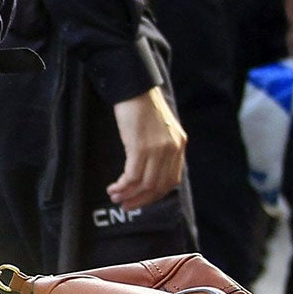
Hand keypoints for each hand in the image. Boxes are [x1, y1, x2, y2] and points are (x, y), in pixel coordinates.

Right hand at [109, 88, 186, 210]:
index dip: (154, 195)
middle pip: (158, 186)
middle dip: (140, 200)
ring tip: (115, 197)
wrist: (134, 87)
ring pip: (144, 184)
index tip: (141, 201)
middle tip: (126, 206)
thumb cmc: (143, 106)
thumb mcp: (160, 129)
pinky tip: (113, 187)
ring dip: (128, 194)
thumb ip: (161, 148)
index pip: (171, 180)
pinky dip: (122, 185)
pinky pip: (132, 176)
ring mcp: (157, 149)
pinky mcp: (140, 147)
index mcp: (179, 145)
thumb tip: (149, 170)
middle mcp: (172, 149)